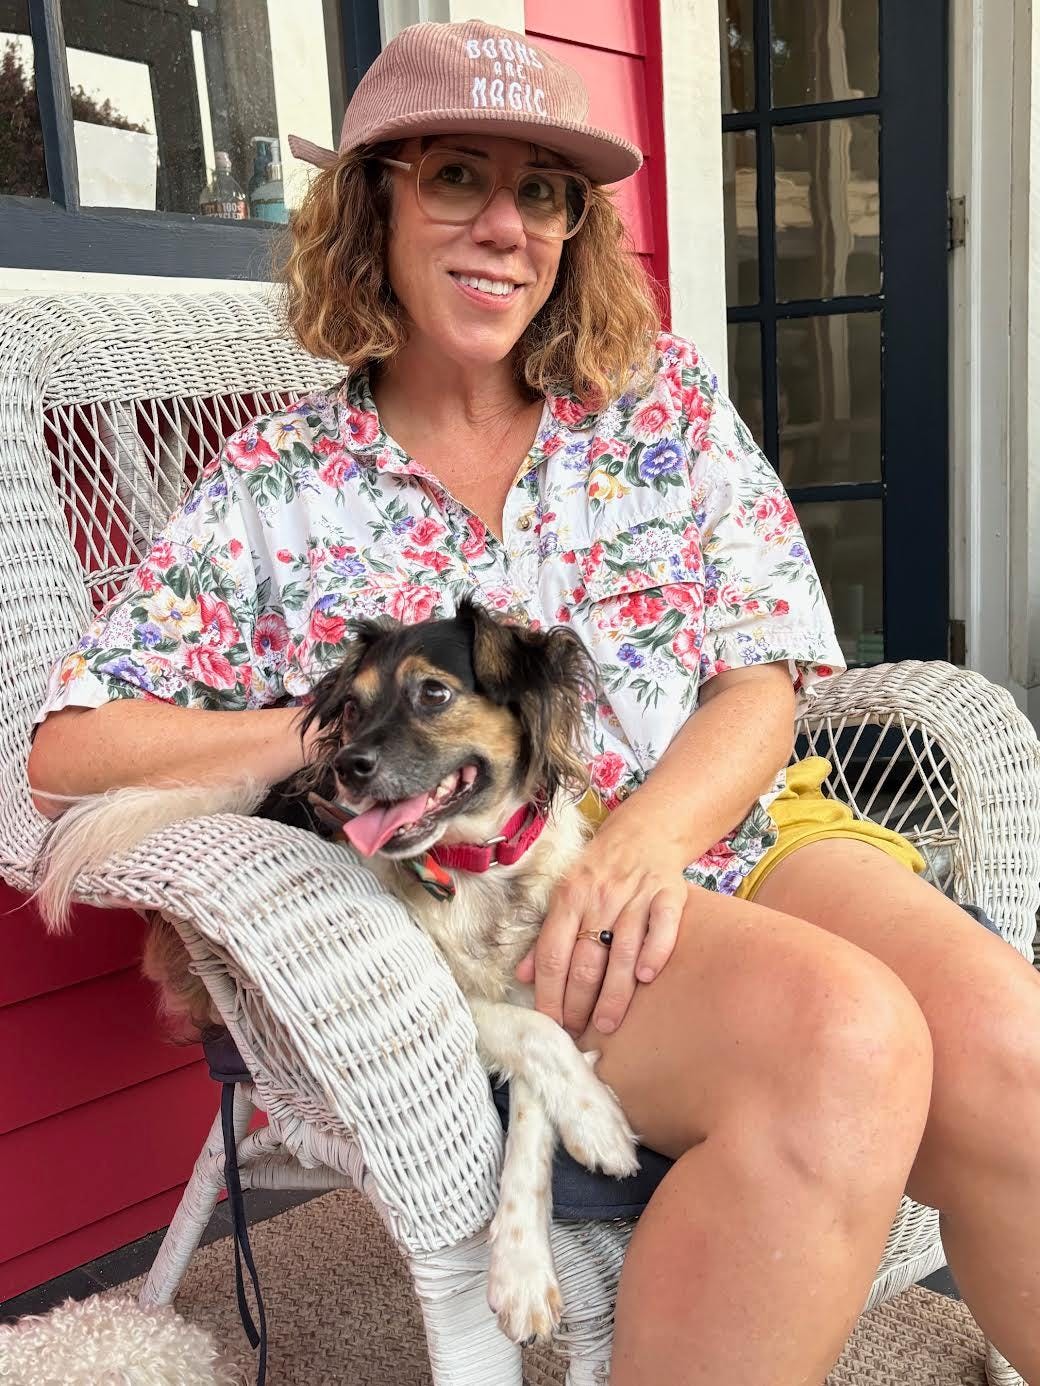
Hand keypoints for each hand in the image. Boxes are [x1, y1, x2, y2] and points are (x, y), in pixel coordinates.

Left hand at [515, 818, 687, 1038]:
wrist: (643, 833)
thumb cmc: (598, 872)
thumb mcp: (565, 895)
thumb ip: (545, 936)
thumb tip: (523, 976)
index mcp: (569, 898)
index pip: (553, 954)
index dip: (550, 994)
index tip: (551, 1025)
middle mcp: (600, 896)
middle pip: (586, 960)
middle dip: (579, 1003)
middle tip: (579, 1033)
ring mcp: (636, 895)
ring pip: (621, 951)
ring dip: (614, 992)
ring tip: (606, 1023)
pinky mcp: (668, 893)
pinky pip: (662, 927)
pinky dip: (654, 952)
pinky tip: (646, 978)